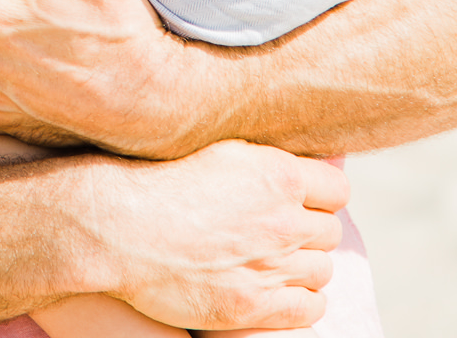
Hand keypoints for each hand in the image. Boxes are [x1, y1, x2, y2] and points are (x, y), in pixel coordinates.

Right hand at [80, 139, 345, 331]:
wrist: (119, 225)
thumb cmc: (159, 178)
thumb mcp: (216, 148)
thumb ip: (262, 156)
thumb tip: (293, 159)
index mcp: (278, 174)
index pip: (337, 189)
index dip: (320, 193)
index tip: (301, 196)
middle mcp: (283, 221)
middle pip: (330, 231)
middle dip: (309, 229)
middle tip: (279, 228)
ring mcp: (271, 267)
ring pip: (322, 270)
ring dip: (303, 264)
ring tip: (273, 258)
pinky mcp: (254, 306)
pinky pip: (310, 309)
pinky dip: (302, 300)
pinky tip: (278, 288)